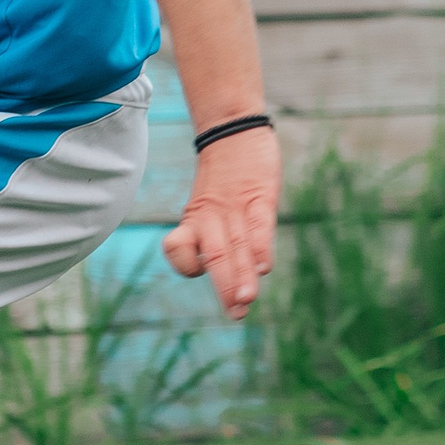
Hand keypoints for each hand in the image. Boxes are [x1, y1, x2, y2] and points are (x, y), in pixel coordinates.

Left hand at [163, 125, 279, 320]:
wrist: (233, 129)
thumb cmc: (225, 177)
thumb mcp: (211, 205)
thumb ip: (221, 238)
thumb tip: (243, 274)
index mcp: (195, 220)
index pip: (180, 250)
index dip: (187, 265)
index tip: (199, 274)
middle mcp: (210, 217)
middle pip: (214, 256)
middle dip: (224, 288)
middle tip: (235, 315)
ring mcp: (235, 207)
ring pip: (235, 245)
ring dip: (241, 275)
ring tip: (245, 301)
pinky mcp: (259, 196)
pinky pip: (258, 225)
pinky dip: (261, 246)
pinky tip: (264, 268)